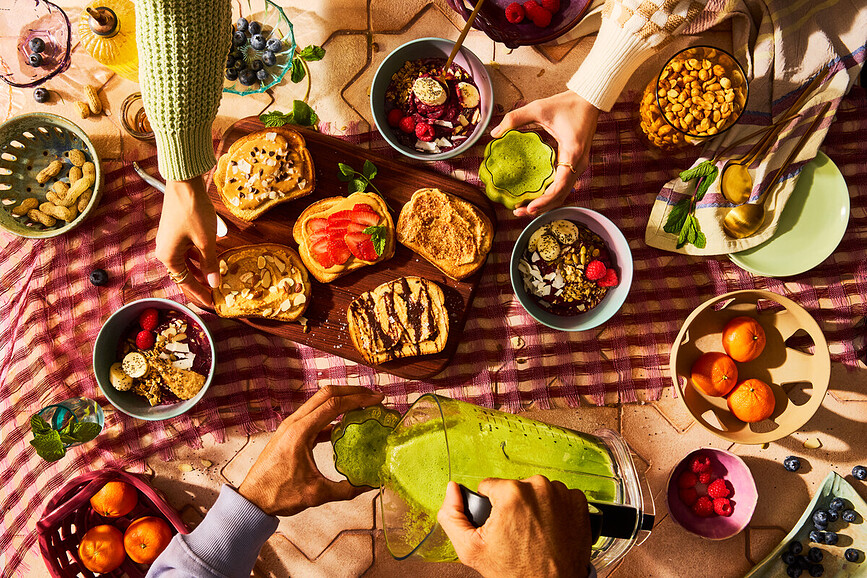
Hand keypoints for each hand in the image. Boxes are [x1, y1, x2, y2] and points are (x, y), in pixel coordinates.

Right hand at [155, 176, 219, 306]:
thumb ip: (210, 264)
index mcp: (169, 257)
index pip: (185, 283)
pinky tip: (210, 261)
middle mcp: (165, 251)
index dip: (200, 294)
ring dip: (200, 272)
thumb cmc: (193, 212)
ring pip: (186, 263)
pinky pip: (187, 252)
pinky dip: (198, 258)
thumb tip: (214, 284)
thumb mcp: (206, 241)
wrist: (184, 183)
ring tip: (215, 281)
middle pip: (184, 275)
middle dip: (200, 285)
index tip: (213, 304)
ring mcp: (169, 242)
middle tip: (215, 296)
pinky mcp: (175, 233)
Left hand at [238, 385, 384, 516]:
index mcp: (299, 432)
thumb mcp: (316, 494)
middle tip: (373, 396)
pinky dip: (332, 415)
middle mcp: (294, 422)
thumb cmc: (278, 494)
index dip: (358, 399)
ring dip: (342, 400)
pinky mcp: (290, 432)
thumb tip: (369, 484)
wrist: (253, 499)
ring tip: (362, 406)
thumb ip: (346, 489)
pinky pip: (314, 415)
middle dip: (352, 392)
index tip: (377, 399)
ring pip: (320, 402)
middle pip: (327, 394)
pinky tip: (344, 426)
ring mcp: (291, 425)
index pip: (334, 405)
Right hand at [437, 476, 591, 577]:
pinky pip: (560, 497)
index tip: (500, 525)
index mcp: (512, 492)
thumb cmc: (517, 572)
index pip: (490, 486)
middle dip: (513, 506)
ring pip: (537, 491)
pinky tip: (551, 529)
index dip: (491, 506)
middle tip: (517, 533)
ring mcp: (562, 494)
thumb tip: (452, 489)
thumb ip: (452, 515)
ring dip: (535, 507)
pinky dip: (555, 510)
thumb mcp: (470, 549)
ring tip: (535, 533)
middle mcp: (539, 487)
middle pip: (515, 487)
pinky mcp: (579, 502)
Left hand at [491, 91, 598, 217]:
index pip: (560, 185)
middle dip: (541, 207)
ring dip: (545, 203)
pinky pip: (563, 184)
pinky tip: (535, 197)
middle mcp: (578, 163)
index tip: (529, 207)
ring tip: (524, 209)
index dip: (545, 200)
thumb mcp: (539, 108)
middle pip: (561, 195)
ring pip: (563, 193)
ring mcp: (579, 165)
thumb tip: (494, 133)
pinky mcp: (575, 164)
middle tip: (518, 212)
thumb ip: (515, 118)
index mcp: (573, 152)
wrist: (589, 100)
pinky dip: (550, 194)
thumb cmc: (567, 103)